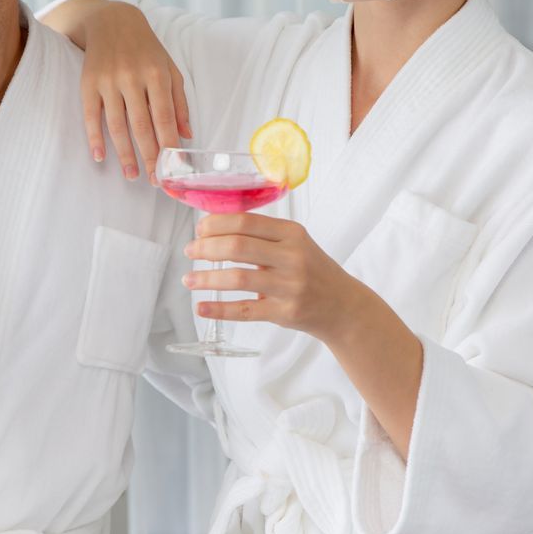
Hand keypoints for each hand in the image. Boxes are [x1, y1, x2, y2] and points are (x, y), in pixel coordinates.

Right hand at [57, 0, 190, 180]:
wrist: (112, 21)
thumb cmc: (146, 49)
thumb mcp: (170, 69)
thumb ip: (179, 102)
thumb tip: (186, 135)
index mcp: (156, 74)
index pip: (164, 117)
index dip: (168, 145)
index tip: (173, 168)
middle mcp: (132, 77)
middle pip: (142, 125)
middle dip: (149, 156)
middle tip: (154, 180)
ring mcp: (108, 80)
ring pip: (117, 125)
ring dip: (125, 154)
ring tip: (132, 175)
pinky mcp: (88, 83)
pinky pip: (91, 116)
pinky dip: (94, 138)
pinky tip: (101, 157)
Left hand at [183, 214, 371, 341]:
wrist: (343, 305)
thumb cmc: (313, 271)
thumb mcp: (296, 244)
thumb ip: (263, 235)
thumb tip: (215, 229)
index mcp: (292, 233)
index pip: (246, 221)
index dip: (216, 224)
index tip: (199, 230)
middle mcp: (292, 257)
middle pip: (238, 247)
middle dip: (206, 248)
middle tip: (190, 251)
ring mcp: (289, 286)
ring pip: (238, 278)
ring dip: (207, 278)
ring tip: (189, 279)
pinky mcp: (285, 312)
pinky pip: (245, 310)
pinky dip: (219, 309)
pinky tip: (201, 307)